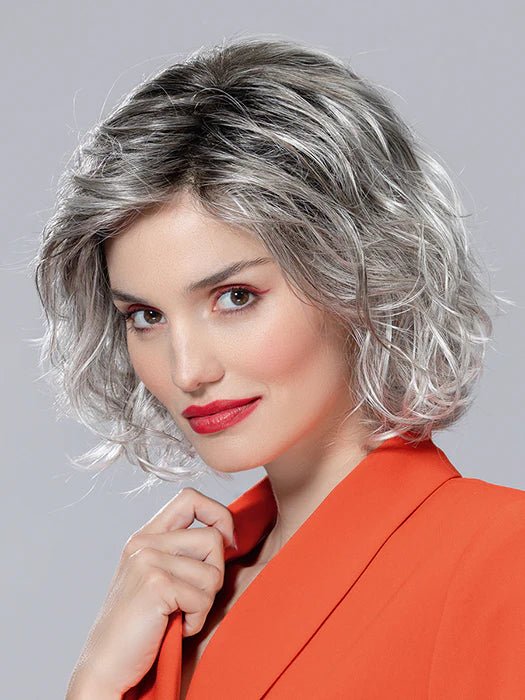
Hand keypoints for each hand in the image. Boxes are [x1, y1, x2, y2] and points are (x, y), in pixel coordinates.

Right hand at [67, 487, 235, 695]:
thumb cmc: (139, 627)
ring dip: (205, 603)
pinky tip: (176, 628)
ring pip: (213, 572)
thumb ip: (182, 552)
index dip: (219, 515)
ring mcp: (148, 561)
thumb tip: (228, 537)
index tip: (226, 543)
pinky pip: (203, 599)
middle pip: (213, 538)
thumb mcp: (157, 577)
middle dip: (215, 574)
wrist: (106, 666)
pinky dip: (196, 621)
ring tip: (179, 615)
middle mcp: (145, 543)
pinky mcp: (156, 585)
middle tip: (193, 599)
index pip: (190, 497)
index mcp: (145, 536)